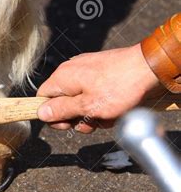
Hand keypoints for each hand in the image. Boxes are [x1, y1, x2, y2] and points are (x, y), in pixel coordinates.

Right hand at [36, 43, 161, 132]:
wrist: (151, 67)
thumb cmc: (120, 86)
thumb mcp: (87, 106)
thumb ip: (61, 110)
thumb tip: (40, 113)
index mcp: (63, 77)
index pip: (43, 98)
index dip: (51, 114)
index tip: (66, 124)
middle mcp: (71, 71)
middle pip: (63, 101)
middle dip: (76, 117)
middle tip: (91, 123)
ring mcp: (87, 70)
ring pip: (80, 100)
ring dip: (92, 114)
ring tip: (108, 116)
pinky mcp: (101, 72)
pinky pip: (94, 93)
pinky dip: (102, 104)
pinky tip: (115, 108)